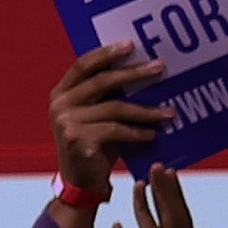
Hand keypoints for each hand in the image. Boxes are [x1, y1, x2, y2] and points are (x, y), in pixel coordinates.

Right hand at [48, 41, 171, 205]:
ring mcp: (66, 123)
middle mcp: (60, 105)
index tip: (132, 44)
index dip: (107, 53)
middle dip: (134, 73)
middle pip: (101, 81)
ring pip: (114, 107)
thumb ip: (105, 94)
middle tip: (160, 67)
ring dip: (145, 109)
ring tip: (168, 112)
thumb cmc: (93, 144)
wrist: (79, 182)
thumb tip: (141, 66)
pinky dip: (137, 132)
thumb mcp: (94, 114)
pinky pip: (115, 130)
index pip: (83, 64)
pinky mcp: (77, 140)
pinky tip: (152, 133)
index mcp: (61, 93)